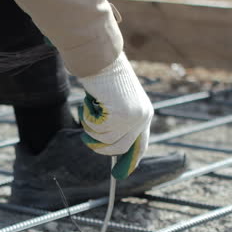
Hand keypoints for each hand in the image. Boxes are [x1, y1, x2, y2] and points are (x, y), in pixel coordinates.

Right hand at [77, 53, 152, 178]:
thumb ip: (117, 121)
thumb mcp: (115, 101)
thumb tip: (109, 146)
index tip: (120, 174)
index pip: (140, 144)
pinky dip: (88, 118)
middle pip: (121, 148)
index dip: (130, 159)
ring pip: (106, 140)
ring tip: (91, 107)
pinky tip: (90, 102)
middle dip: (101, 147)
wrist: (101, 58)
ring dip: (92, 127)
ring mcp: (132, 118)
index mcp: (145, 113)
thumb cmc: (104, 76)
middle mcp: (142, 117)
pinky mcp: (119, 117)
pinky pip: (97, 130)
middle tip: (87, 138)